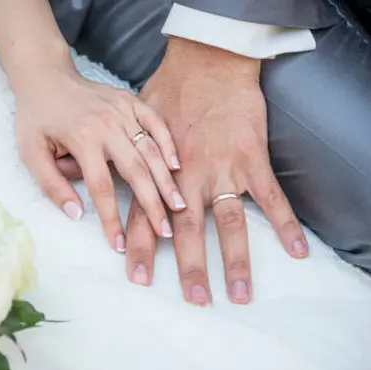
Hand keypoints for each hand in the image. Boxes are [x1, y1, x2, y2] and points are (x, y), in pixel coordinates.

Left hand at [15, 64, 185, 250]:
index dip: (111, 219)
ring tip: (178, 205)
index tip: (120, 244)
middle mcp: (107, 124)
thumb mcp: (30, 153)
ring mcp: (122, 110)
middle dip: (151, 204)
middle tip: (164, 230)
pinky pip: (155, 122)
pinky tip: (177, 165)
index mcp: (82, 139)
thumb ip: (51, 184)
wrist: (45, 77)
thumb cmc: (36, 118)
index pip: (101, 188)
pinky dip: (168, 143)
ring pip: (150, 150)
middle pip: (136, 171)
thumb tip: (76, 214)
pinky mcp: (130, 101)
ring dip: (166, 180)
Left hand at [125, 38, 307, 304]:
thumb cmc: (165, 94)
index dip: (141, 250)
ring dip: (236, 259)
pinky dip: (285, 223)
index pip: (145, 218)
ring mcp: (222, 170)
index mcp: (157, 172)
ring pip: (229, 223)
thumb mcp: (128, 126)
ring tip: (240, 294)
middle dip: (190, 268)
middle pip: (187, 231)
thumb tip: (76, 179)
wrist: (206, 65)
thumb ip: (112, 159)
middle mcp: (188, 178)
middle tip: (195, 301)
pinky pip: (271, 197)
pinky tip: (297, 250)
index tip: (138, 280)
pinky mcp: (251, 159)